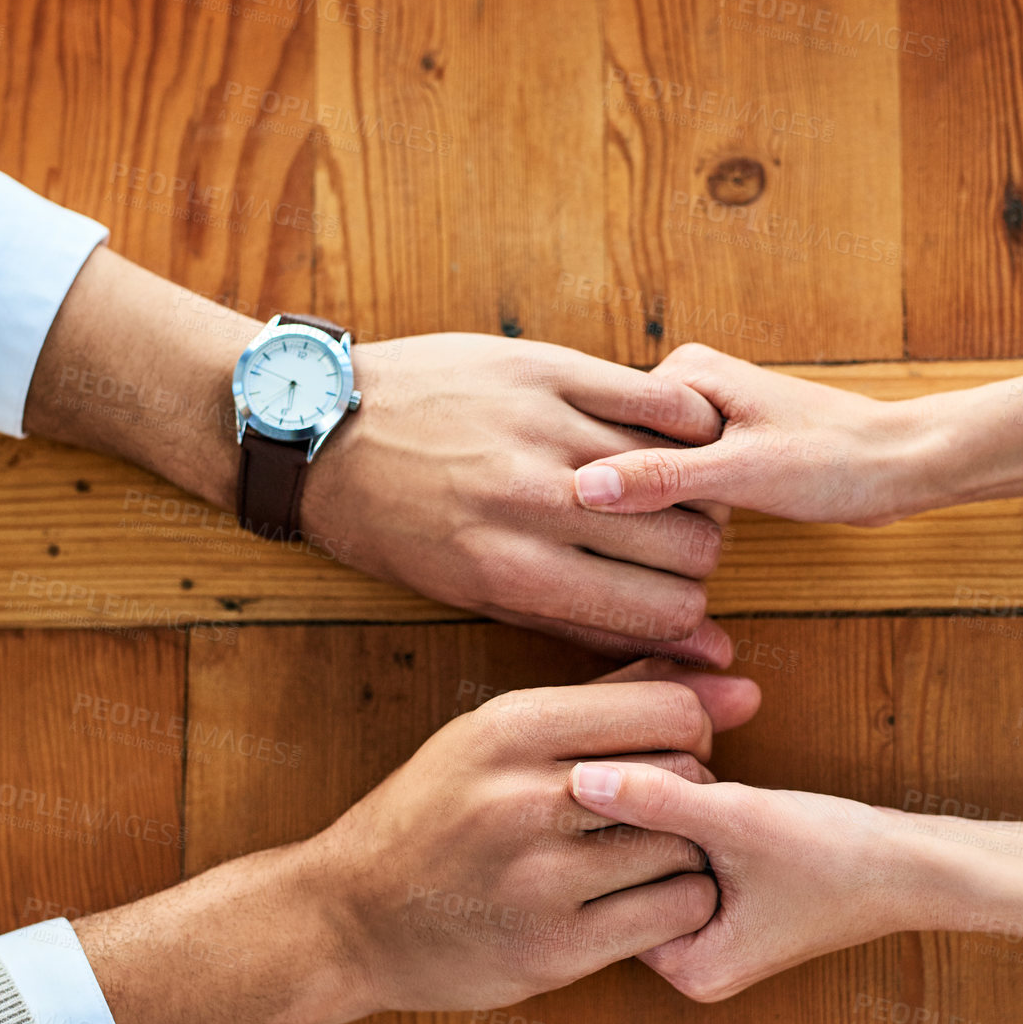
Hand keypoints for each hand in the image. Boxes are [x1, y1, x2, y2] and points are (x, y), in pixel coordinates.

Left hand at [300, 333, 735, 663]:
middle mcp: (534, 501)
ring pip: (683, 474)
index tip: (675, 604)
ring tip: (667, 493)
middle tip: (674, 549)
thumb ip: (589, 624)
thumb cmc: (395, 527)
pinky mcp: (547, 368)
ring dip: (694, 490)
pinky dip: (685, 422)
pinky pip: (660, 397)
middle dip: (697, 559)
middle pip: (689, 547)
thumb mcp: (475, 595)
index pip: (663, 611)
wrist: (323, 427)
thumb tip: (700, 655)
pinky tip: (672, 436)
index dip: (687, 617)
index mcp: (513, 571)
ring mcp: (543, 428)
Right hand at [302, 659, 760, 1012]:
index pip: (670, 711)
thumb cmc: (432, 814)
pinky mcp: (555, 949)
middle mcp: (525, 796)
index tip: (670, 754)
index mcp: (512, 728)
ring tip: (646, 855)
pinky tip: (641, 900)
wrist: (349, 916)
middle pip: (685, 776)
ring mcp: (540, 877)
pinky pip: (674, 915)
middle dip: (690, 790)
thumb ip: (610, 699)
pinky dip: (677, 905)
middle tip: (659, 809)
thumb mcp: (496, 734)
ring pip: (685, 847)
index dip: (692, 732)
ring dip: (684, 852)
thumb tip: (732, 675)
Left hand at [566, 767, 940, 1000]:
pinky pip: (686, 857)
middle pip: (631, 879)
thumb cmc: (836, 853)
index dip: (624, 828)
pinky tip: (722, 799)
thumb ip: (655, 800)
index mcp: (688, 970)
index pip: (612, 891)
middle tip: (692, 792)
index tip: (653, 793)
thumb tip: (578, 779)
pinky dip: (695, 823)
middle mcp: (693, 964)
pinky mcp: (730, 904)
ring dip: (674, 818)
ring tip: (715, 796)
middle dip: (651, 825)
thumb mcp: (736, 819)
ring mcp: (712, 935)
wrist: (914, 862)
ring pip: (658, 861)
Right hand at [570, 342, 940, 527]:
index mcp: (685, 370)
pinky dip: (682, 510)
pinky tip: (691, 533)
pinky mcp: (725, 448)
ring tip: (674, 532)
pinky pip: (680, 482)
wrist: (901, 467)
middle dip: (635, 493)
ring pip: (652, 472)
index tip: (611, 515)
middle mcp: (689, 385)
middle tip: (655, 528)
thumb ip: (661, 478)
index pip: (605, 427)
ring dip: (659, 506)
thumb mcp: (740, 473)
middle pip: (625, 450)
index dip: (608, 477)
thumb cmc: (835, 461)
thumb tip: (586, 488)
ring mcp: (706, 418)